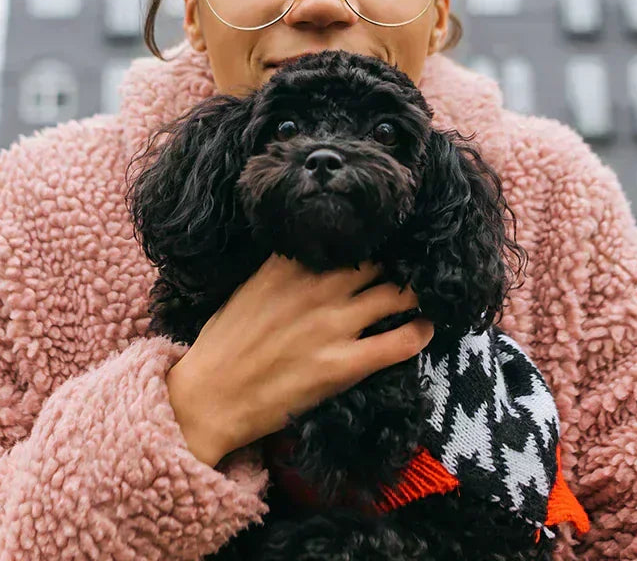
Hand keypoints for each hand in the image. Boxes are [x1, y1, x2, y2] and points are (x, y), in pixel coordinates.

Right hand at [166, 254, 432, 466]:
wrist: (209, 398)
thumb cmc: (222, 345)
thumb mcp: (248, 288)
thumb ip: (282, 268)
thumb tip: (312, 254)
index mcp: (289, 266)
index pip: (342, 237)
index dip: (365, 239)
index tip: (379, 239)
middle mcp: (316, 287)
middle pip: (376, 261)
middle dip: (394, 262)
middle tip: (408, 267)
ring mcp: (333, 325)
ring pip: (395, 294)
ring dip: (413, 293)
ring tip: (423, 293)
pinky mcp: (344, 365)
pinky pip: (398, 342)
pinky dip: (419, 332)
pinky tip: (427, 328)